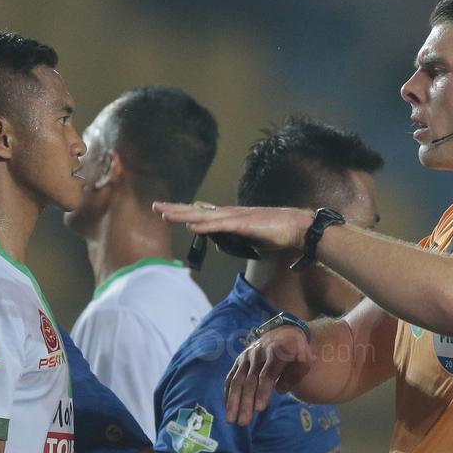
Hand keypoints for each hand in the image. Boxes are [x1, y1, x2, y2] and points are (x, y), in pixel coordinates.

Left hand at [153, 202, 311, 252]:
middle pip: (197, 211)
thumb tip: (218, 246)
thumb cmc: (275, 232)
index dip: (184, 211)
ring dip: (184, 215)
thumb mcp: (248, 240)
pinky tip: (192, 226)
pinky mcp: (243, 224)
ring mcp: (235, 218)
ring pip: (204, 217)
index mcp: (230, 217)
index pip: (202, 213)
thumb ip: (232, 241)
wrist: (295, 227)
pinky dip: (205, 226)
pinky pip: (220, 226)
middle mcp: (229, 214)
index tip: (168, 209)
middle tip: (156, 206)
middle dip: (176, 209)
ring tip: (165, 213)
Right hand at [225, 325, 313, 425]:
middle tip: (243, 422)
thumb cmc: (297, 352)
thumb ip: (295, 374)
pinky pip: (231, 378)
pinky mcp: (239, 360)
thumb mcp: (304, 360)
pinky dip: (228, 394)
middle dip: (245, 402)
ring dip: (233, 401)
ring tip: (231, 420)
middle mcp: (258, 353)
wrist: (283, 332)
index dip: (263, 391)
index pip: (267, 374)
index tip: (260, 409)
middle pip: (250, 380)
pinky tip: (228, 409)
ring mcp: (246, 356)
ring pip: (237, 380)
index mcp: (277, 351)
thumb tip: (280, 390)